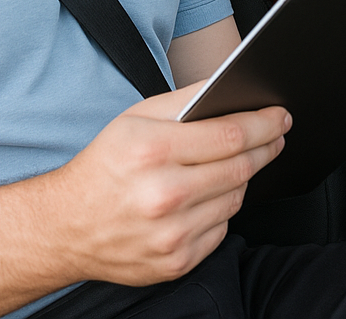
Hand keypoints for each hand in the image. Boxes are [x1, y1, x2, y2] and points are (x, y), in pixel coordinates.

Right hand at [50, 87, 289, 286]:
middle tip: (277, 134)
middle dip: (266, 147)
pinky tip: (209, 195)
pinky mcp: (176, 262)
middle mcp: (162, 195)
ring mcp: (170, 234)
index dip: (264, 124)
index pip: (230, 135)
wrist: (65, 227)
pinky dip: (222, 208)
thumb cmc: (104, 166)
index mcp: (152, 151)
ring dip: (244, 177)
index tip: (280, 116)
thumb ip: (186, 99)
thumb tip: (229, 84)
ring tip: (239, 161)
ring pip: (236, 198)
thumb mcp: (136, 117)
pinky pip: (222, 228)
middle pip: (241, 167)